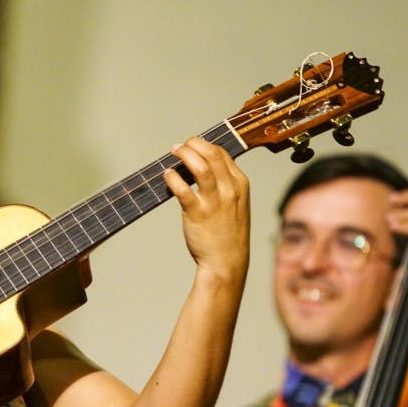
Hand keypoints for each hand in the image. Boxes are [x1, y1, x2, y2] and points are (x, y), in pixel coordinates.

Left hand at [165, 137, 250, 283]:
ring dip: (183, 154)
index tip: (192, 145)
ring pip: (199, 166)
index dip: (204, 144)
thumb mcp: (236, 204)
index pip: (222, 153)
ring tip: (173, 153)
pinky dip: (172, 177)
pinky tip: (166, 175)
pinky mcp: (198, 213)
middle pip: (212, 153)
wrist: (226, 262)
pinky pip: (182, 188)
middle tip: (179, 146)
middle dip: (193, 144)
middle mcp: (229, 190)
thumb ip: (224, 185)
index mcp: (240, 185)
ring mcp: (214, 201)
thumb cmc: (228, 234)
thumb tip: (202, 168)